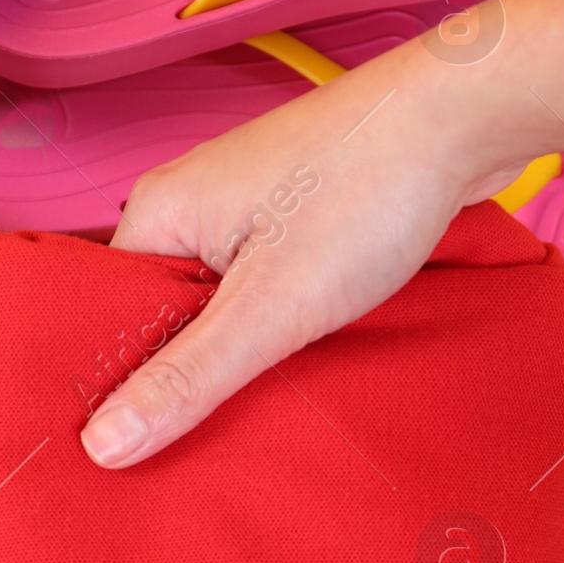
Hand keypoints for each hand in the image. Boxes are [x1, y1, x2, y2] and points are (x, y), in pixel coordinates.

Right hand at [81, 33, 526, 468]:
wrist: (461, 115)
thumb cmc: (366, 192)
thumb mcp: (269, 308)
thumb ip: (187, 378)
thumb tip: (102, 444)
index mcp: (158, 212)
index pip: (103, 318)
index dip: (116, 386)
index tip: (127, 447)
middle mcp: (190, 204)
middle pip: (158, 316)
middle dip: (180, 375)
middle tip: (197, 438)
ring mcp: (244, 207)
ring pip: (215, 306)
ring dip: (234, 353)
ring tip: (253, 403)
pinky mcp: (293, 217)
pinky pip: (259, 288)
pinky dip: (273, 326)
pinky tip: (294, 359)